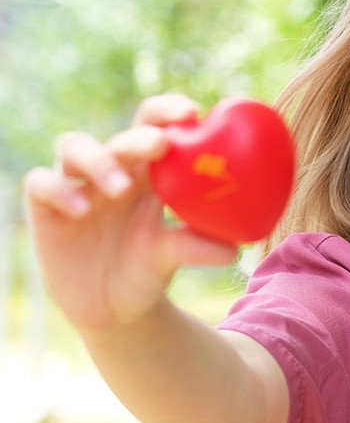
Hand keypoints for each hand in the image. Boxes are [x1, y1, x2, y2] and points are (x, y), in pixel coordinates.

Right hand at [24, 94, 235, 336]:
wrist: (113, 311)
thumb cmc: (148, 269)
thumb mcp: (171, 256)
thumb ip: (198, 246)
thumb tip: (236, 248)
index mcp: (148, 172)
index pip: (155, 124)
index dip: (168, 111)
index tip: (193, 112)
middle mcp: (112, 171)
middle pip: (121, 136)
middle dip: (140, 135)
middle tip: (160, 145)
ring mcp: (77, 186)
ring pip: (74, 147)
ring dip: (99, 160)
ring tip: (121, 188)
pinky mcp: (45, 209)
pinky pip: (41, 185)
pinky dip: (59, 190)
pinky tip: (81, 209)